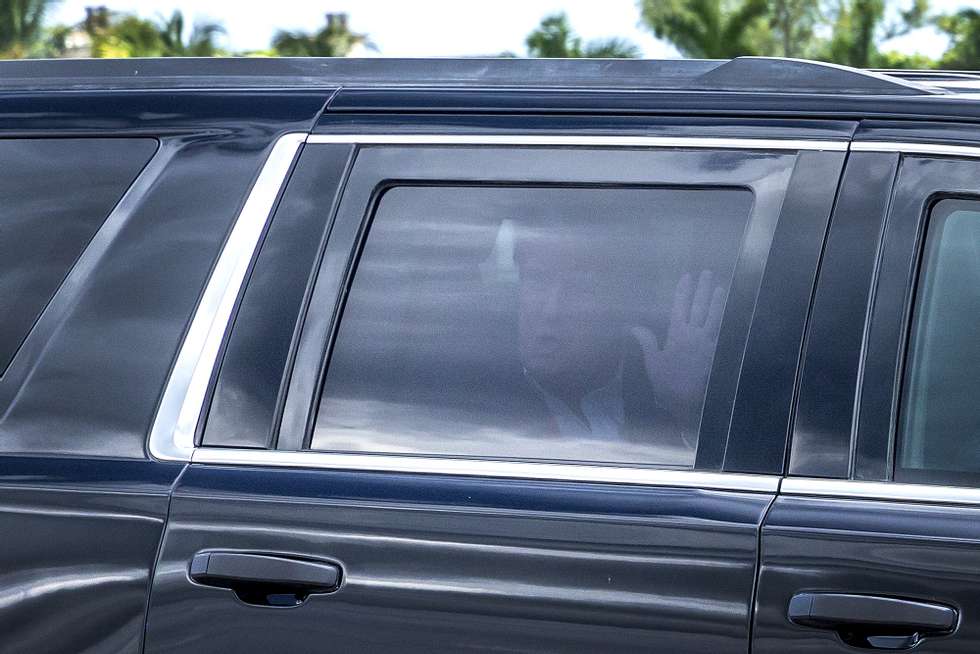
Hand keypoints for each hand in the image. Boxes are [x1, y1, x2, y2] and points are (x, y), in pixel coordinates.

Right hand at [630, 270, 725, 438]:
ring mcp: (708, 342)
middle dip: (703, 289)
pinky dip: (726, 322)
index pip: (680, 306)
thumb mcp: (652, 361)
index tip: (687, 276)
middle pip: (700, 307)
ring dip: (717, 301)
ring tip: (721, 287)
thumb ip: (646, 341)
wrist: (688, 401)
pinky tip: (729, 315)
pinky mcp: (718, 352)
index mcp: (677, 334)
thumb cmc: (667, 382)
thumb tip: (633, 325)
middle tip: (707, 273)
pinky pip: (723, 332)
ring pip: (714, 317)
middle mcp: (694, 334)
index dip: (683, 290)